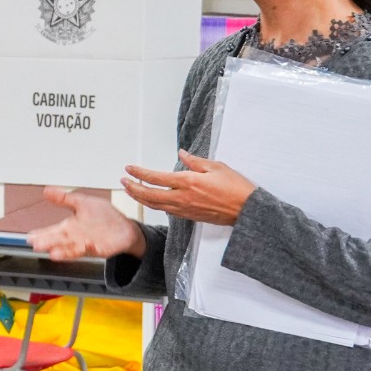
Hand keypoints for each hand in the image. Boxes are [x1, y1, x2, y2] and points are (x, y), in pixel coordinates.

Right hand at [27, 185, 147, 260]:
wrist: (124, 227)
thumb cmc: (104, 216)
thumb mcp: (82, 202)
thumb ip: (64, 199)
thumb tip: (46, 190)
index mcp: (70, 226)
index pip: (52, 231)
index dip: (42, 233)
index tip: (30, 236)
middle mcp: (76, 237)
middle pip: (59, 240)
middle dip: (48, 243)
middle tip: (36, 245)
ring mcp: (87, 244)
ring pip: (72, 248)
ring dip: (63, 251)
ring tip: (53, 253)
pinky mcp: (101, 249)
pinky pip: (94, 249)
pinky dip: (89, 248)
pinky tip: (85, 246)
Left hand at [121, 150, 255, 225]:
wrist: (247, 210)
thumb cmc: (236, 188)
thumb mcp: (217, 167)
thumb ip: (195, 161)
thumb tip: (181, 154)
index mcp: (188, 182)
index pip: (156, 178)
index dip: (139, 173)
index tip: (129, 168)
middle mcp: (182, 198)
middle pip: (149, 195)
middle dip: (133, 188)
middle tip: (123, 181)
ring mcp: (185, 209)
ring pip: (155, 205)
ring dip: (140, 198)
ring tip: (131, 191)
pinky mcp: (190, 217)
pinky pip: (166, 211)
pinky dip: (155, 205)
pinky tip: (151, 201)